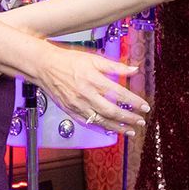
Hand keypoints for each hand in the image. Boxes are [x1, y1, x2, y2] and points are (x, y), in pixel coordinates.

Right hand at [30, 43, 146, 134]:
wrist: (43, 66)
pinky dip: (100, 127)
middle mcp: (86, 94)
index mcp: (94, 80)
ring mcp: (77, 104)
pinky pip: (87, 122)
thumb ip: (116, 66)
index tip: (145, 107)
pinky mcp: (70, 110)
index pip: (120, 94)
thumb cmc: (67, 60)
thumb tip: (134, 70)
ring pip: (100, 120)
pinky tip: (109, 130)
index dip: (134, 102)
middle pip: (112, 111)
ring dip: (117, 127)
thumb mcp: (94, 59)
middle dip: (128, 118)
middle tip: (140, 122)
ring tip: (129, 131)